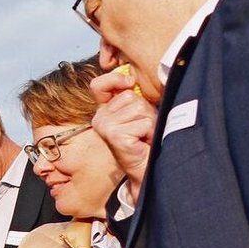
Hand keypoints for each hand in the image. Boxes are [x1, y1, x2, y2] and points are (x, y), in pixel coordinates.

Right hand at [90, 72, 156, 198]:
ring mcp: (105, 126)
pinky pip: (144, 122)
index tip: (129, 82)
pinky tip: (142, 142)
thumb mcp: (137, 113)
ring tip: (143, 135)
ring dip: (149, 122)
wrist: (145, 168)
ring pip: (140, 108)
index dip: (115, 79)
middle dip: (145, 110)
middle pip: (131, 96)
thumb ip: (131, 96)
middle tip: (142, 128)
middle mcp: (99, 118)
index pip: (99, 85)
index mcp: (103, 110)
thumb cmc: (144, 140)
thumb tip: (131, 79)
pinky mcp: (115, 135)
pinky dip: (149, 132)